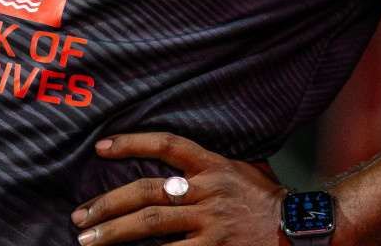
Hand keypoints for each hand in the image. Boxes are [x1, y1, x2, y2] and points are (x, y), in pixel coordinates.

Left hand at [71, 132, 287, 244]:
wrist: (300, 230)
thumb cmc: (268, 200)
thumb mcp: (240, 168)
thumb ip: (207, 165)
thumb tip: (172, 163)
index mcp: (212, 164)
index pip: (165, 144)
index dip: (130, 143)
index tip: (100, 148)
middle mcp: (207, 189)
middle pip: (146, 191)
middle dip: (107, 204)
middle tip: (80, 216)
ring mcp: (210, 221)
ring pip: (151, 224)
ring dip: (114, 233)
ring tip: (87, 240)